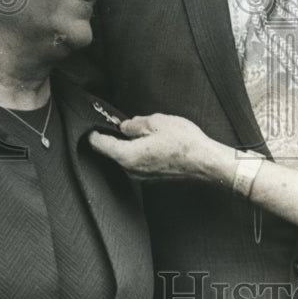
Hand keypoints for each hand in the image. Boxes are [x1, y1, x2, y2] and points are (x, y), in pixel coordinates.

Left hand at [89, 113, 224, 182]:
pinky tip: (155, 142)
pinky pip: (138, 162)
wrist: (205, 161)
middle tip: (124, 122)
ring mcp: (142, 176)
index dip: (93, 132)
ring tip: (146, 130)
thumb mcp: (156, 122)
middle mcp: (130, 170)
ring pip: (126, 157)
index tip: (92, 125)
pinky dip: (141, 151)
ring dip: (130, 144)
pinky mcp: (152, 177)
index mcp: (126, 156)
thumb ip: (135, 123)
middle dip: (116, 137)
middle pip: (112, 152)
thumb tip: (125, 126)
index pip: (99, 145)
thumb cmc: (183, 143)